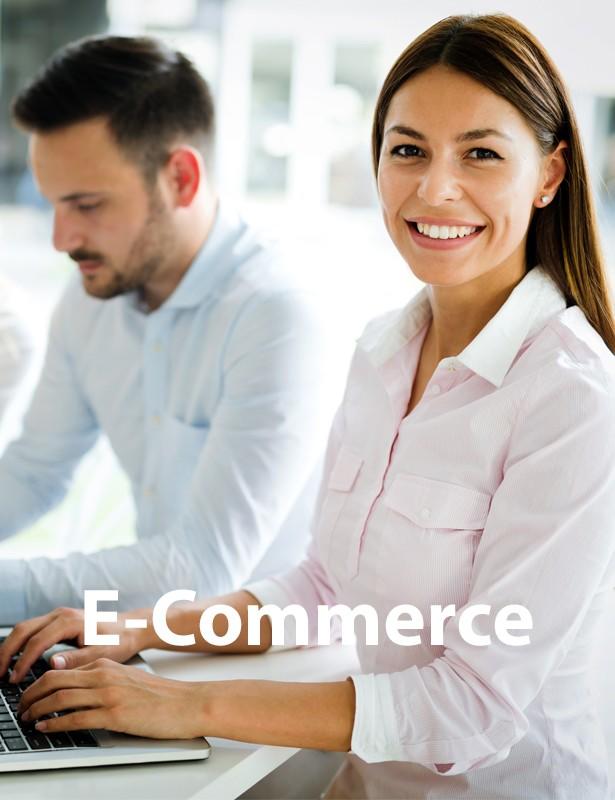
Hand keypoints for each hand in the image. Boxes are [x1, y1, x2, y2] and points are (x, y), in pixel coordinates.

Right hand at [0, 607, 147, 682]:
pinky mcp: (59, 621)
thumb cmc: (120, 640)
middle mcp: (61, 614)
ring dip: (10, 647)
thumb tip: (52, 664)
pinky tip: (16, 660)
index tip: (14, 681)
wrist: (131, 627)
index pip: (37, 642)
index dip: (22, 662)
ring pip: (24, 628)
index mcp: (70, 621)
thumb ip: (78, 659)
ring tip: (2, 670)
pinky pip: (32, 630)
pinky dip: (20, 644)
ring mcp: (59, 615)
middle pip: (23, 630)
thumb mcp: (102, 654)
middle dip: (6, 652)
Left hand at [19, 659, 206, 739]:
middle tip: (21, 707)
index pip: (61, 669)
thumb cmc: (161, 696)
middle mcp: (104, 675)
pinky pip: (76, 718)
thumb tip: (77, 693)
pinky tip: (46, 728)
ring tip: (27, 719)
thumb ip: (102, 681)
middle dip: (31, 694)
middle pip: (54, 680)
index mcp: (106, 665)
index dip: (38, 682)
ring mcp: (109, 694)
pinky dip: (55, 724)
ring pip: (60, 698)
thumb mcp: (127, 680)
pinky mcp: (115, 714)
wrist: (187, 702)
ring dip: (37, 710)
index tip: (29, 694)